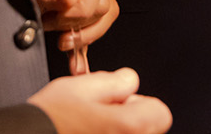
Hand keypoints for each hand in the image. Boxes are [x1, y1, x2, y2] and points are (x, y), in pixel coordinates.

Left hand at [12, 0, 117, 53]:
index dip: (80, 8)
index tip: (56, 19)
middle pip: (102, 3)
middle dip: (76, 22)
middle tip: (50, 23)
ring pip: (103, 17)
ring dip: (81, 35)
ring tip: (58, 38)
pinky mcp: (77, 9)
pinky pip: (92, 28)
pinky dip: (83, 48)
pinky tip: (76, 63)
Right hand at [28, 69, 171, 133]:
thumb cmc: (49, 119)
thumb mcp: (81, 86)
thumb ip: (114, 81)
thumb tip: (129, 81)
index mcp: (128, 126)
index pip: (161, 112)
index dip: (139, 102)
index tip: (119, 102)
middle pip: (149, 130)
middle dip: (130, 119)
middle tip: (100, 115)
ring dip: (117, 131)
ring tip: (88, 127)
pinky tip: (84, 133)